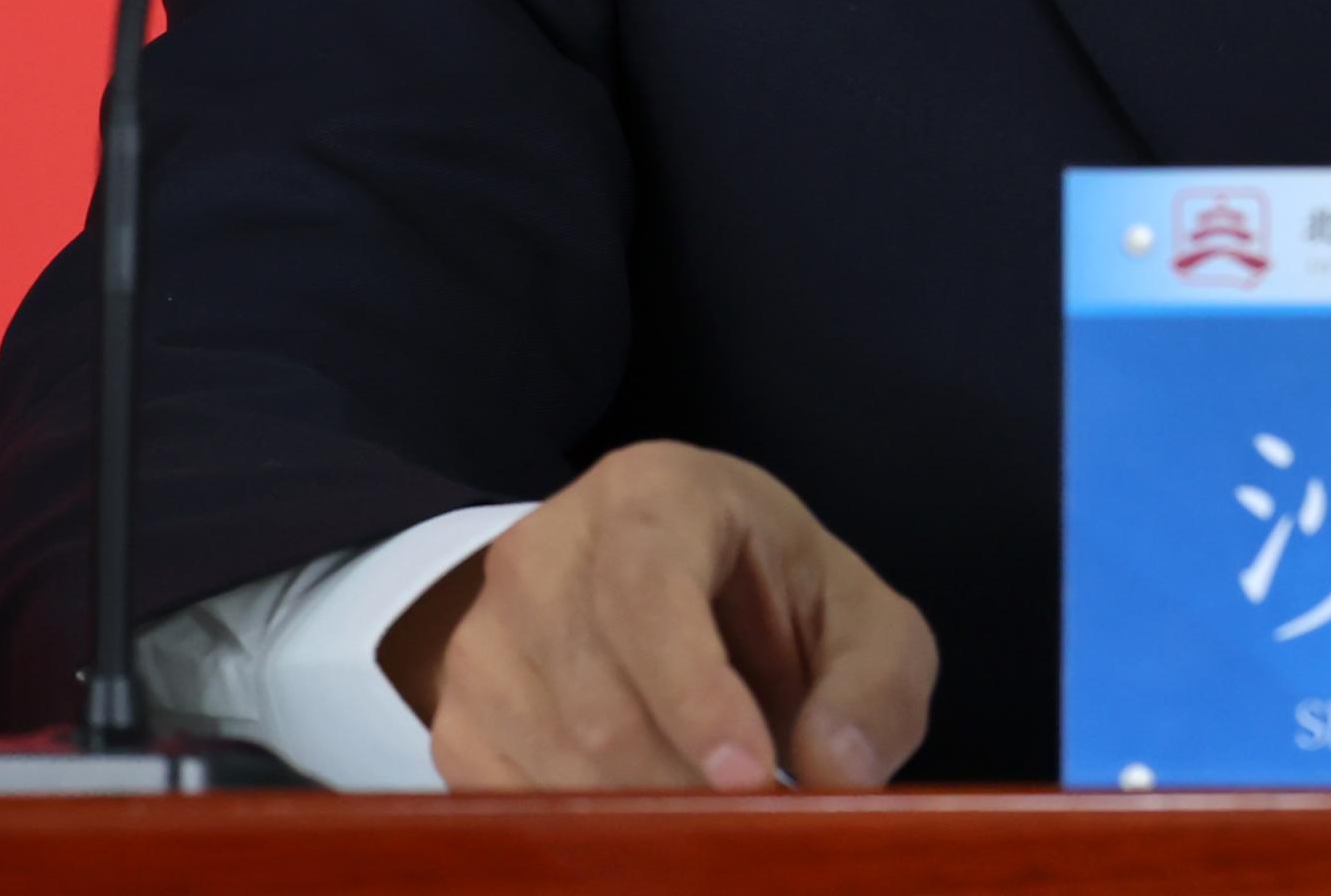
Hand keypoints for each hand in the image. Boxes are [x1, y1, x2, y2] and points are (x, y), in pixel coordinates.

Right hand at [385, 442, 940, 792]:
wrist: (676, 599)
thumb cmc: (774, 604)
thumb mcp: (863, 625)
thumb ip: (875, 689)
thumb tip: (840, 771)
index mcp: (651, 494)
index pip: (650, 592)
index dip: (696, 696)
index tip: (751, 779)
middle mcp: (544, 549)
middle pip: (597, 701)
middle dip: (680, 787)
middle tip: (745, 836)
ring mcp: (486, 631)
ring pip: (548, 759)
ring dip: (634, 818)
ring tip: (702, 832)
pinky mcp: (456, 709)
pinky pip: (500, 799)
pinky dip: (575, 836)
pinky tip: (635, 828)